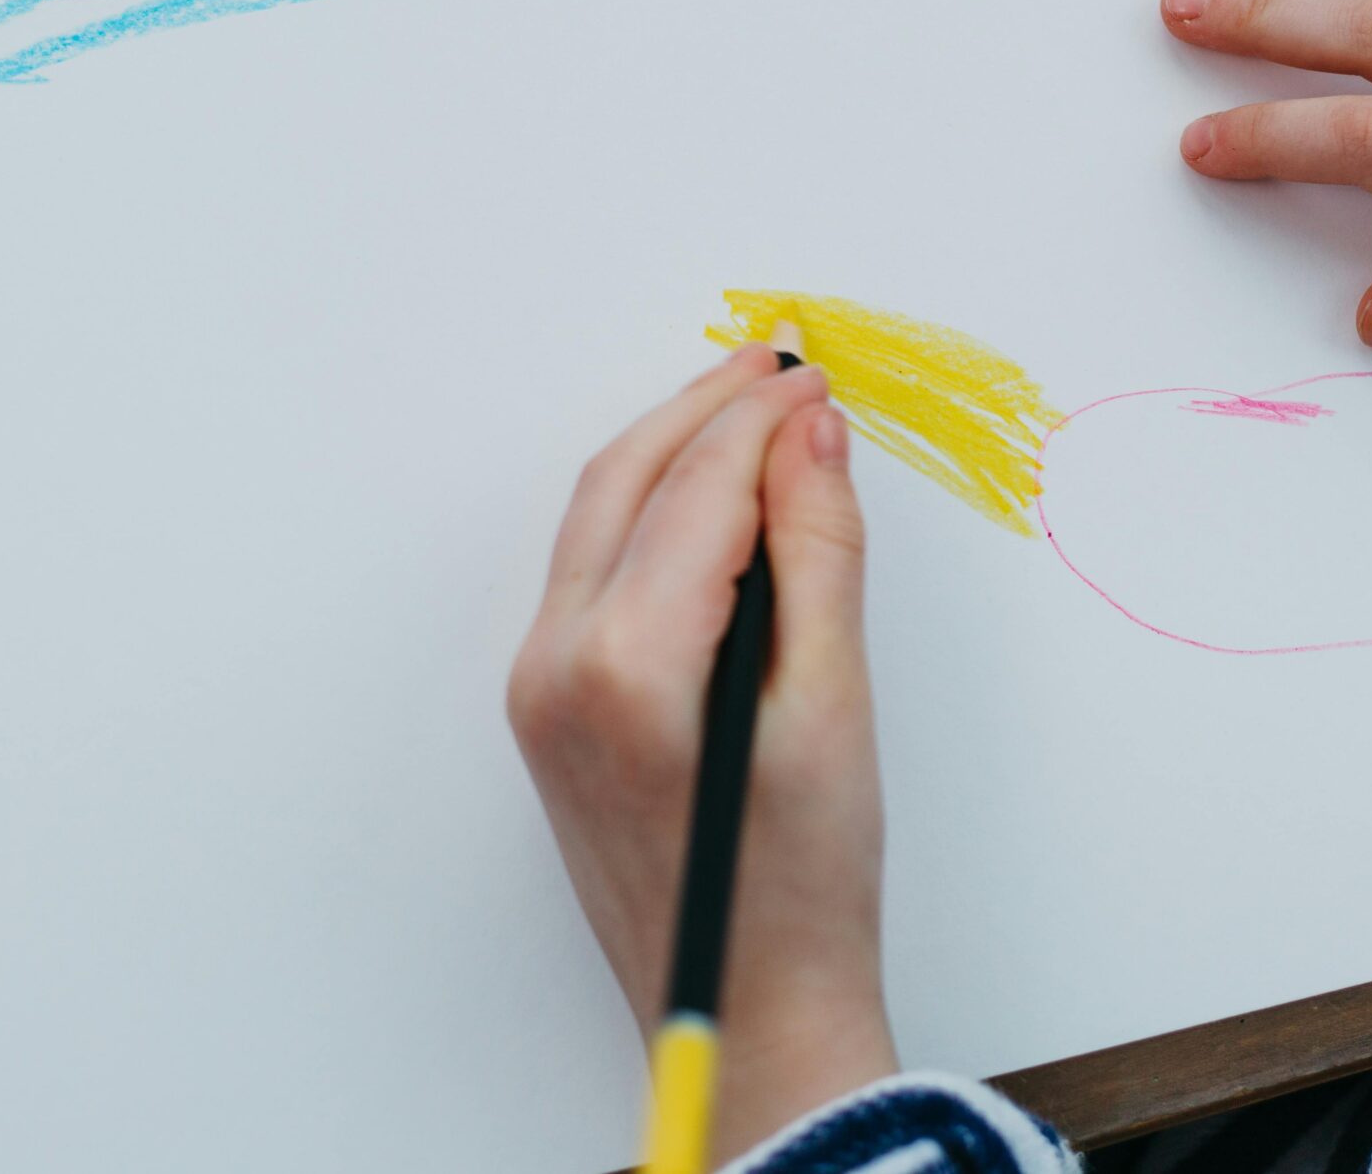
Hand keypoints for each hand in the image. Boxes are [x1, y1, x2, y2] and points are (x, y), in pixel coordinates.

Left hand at [507, 346, 895, 1165]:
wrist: (745, 1010)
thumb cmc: (802, 886)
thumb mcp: (832, 706)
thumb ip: (820, 553)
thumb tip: (811, 432)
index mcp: (626, 666)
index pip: (699, 488)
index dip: (762, 417)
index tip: (816, 374)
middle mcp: (557, 666)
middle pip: (625, 482)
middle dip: (703, 409)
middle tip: (779, 361)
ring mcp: (539, 686)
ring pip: (599, 517)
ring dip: (671, 449)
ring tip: (749, 405)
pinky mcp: (547, 706)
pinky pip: (592, 568)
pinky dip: (650, 511)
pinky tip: (710, 494)